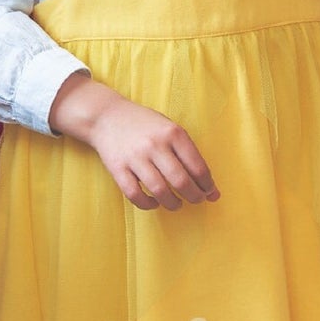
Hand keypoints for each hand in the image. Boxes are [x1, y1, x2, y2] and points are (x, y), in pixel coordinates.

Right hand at [48, 74, 219, 211]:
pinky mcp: (118, 168)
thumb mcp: (170, 128)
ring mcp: (135, 157)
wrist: (107, 116)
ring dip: (173, 203)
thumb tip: (212, 189)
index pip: (198, 166)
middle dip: (194, 197)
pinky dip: (147, 204)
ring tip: (176, 204)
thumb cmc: (145, 124)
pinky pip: (135, 194)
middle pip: (181, 181)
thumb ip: (190, 155)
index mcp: (173, 133)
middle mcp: (155, 144)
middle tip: (196, 200)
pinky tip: (154, 202)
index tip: (209, 192)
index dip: (207, 185)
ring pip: (159, 191)